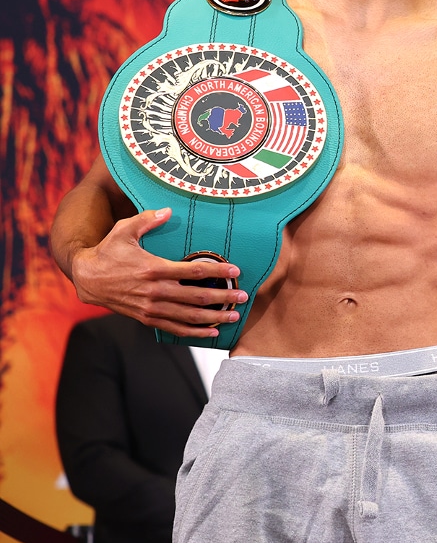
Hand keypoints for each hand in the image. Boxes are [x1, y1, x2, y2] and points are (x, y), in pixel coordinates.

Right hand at [69, 207, 244, 337]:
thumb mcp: (124, 230)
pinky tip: (212, 331)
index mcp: (154, 268)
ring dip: (214, 317)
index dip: (217, 271)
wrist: (87, 278)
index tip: (235, 271)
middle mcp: (155, 291)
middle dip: (223, 297)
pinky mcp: (146, 318)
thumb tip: (169, 210)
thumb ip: (147, 219)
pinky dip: (195, 332)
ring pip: (189, 316)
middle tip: (243, 296)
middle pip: (197, 297)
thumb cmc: (108, 251)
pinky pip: (175, 328)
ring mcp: (151, 307)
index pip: (193, 271)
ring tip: (234, 316)